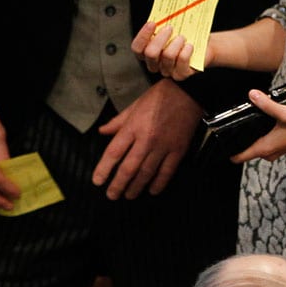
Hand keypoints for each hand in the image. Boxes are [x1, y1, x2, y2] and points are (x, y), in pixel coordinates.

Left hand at [92, 79, 202, 199]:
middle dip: (118, 185)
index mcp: (134, 126)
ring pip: (147, 173)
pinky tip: (152, 190)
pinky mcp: (178, 150)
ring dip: (136, 187)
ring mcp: (163, 146)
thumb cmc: (160, 96)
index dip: (104, 169)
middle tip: (112, 195)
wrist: (188, 91)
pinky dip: (159, 184)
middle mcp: (147, 139)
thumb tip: (102, 131)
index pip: (114, 152)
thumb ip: (118, 121)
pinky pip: (167, 172)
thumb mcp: (135, 105)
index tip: (98, 181)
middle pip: (129, 168)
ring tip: (129, 195)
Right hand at [132, 21, 210, 80]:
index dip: (142, 36)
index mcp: (147, 53)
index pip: (137, 48)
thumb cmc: (185, 35)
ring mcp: (168, 71)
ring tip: (182, 37)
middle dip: (160, 38)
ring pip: (167, 57)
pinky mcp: (182, 74)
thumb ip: (163, 23)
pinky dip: (186, 51)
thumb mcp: (172, 28)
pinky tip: (190, 45)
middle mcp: (155, 64)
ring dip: (176, 43)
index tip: (152, 23)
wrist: (204, 48)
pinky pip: (181, 62)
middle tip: (170, 28)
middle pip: (150, 54)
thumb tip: (161, 12)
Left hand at [230, 90, 285, 163]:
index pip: (240, 157)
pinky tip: (260, 121)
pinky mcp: (281, 144)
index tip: (219, 142)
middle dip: (237, 140)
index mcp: (267, 147)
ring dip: (249, 137)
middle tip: (228, 124)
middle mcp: (270, 151)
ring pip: (255, 146)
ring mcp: (276, 149)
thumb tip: (252, 95)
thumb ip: (267, 105)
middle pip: (246, 151)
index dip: (229, 151)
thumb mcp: (285, 112)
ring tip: (242, 121)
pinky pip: (263, 142)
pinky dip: (259, 135)